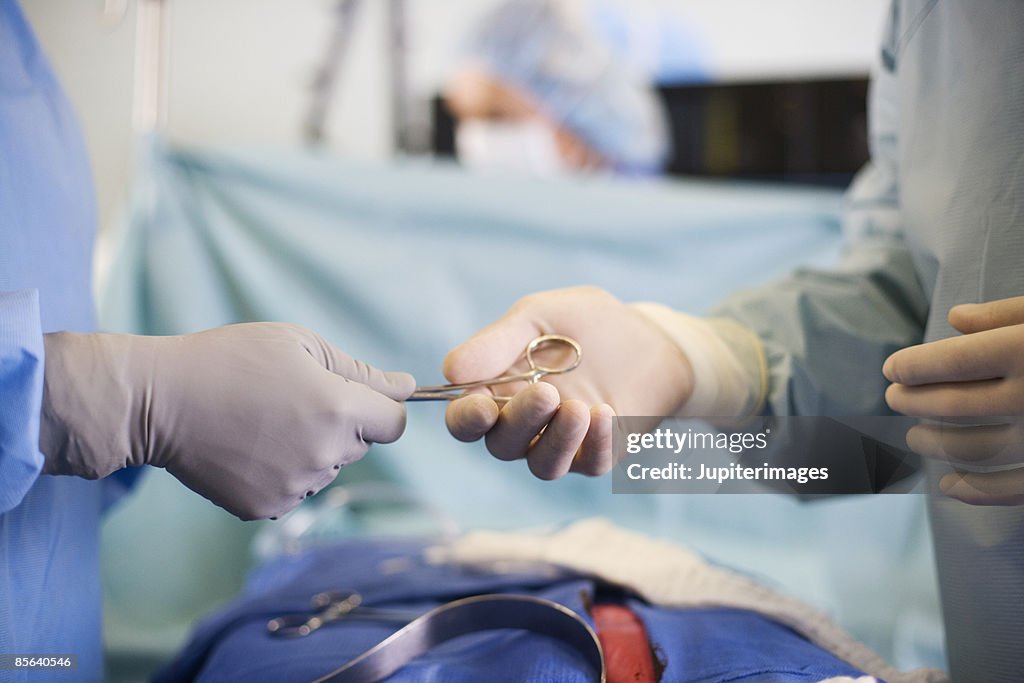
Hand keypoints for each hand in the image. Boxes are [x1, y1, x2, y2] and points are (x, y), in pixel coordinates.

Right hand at [40, 323, 414, 519]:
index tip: (352, 398)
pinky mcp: (266, 506)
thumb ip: (360, 371)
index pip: (393, 424)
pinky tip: (249, 447)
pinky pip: (294, 489)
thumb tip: (409, 388)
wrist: (158, 401)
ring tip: (263, 422)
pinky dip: (281, 471)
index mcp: (339, 410)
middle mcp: (324, 454)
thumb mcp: (299, 345)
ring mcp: (295, 485)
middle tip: (290, 401)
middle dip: (340, 425)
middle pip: (360, 445)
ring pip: (327, 468)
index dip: (377, 408)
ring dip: (311, 449)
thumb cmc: (230, 359)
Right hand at [442, 287, 693, 479]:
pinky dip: (594, 444)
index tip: (481, 405)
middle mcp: (524, 425)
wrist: (651, 336)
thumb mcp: (539, 317)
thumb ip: (497, 342)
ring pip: (542, 464)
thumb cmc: (587, 324)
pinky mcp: (599, 453)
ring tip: (578, 407)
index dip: (466, 420)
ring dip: (556, 440)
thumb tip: (450, 370)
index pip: (466, 421)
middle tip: (546, 393)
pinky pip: (589, 464)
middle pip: (502, 444)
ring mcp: (562, 443)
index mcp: (497, 392)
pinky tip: (605, 413)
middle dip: (520, 421)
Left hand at [884, 296, 1023, 504]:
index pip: (951, 361)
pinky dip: (976, 492)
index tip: (891, 370)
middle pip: (952, 405)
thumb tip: (955, 317)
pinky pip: (1011, 490)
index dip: (912, 367)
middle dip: (913, 402)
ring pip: (973, 449)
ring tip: (913, 436)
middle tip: (893, 398)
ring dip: (934, 445)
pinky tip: (949, 486)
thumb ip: (1007, 315)